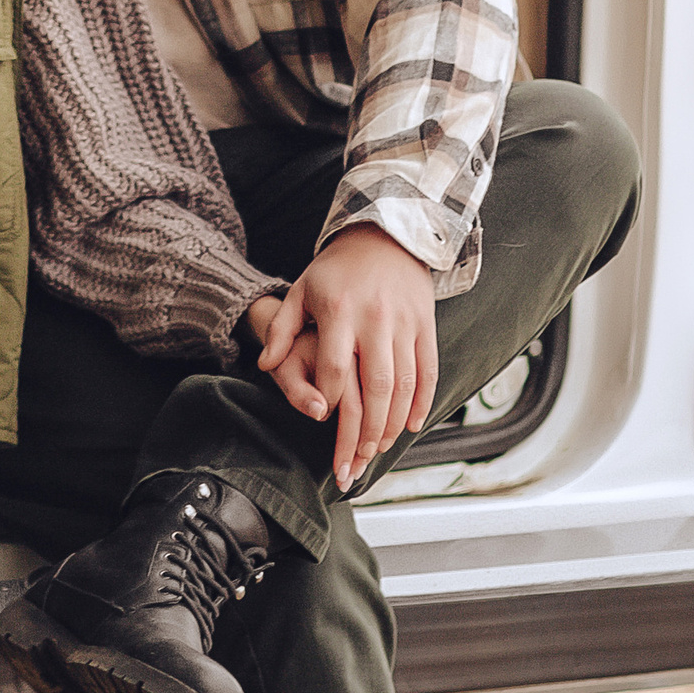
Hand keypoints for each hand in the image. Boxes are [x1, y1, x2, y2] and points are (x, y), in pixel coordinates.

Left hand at [255, 228, 441, 491]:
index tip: (325, 418)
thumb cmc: (337, 269)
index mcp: (340, 311)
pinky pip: (428, 371)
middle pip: (375, 386)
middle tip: (357, 457)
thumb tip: (265, 366)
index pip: (335, 368)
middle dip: (367, 428)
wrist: (387, 234)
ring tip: (379, 449)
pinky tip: (411, 424)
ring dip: (393, 423)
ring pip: (404, 384)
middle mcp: (375, 319)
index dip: (330, 399)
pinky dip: (422, 402)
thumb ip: (282, 329)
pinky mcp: (425, 326)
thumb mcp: (301, 290)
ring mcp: (404, 323)